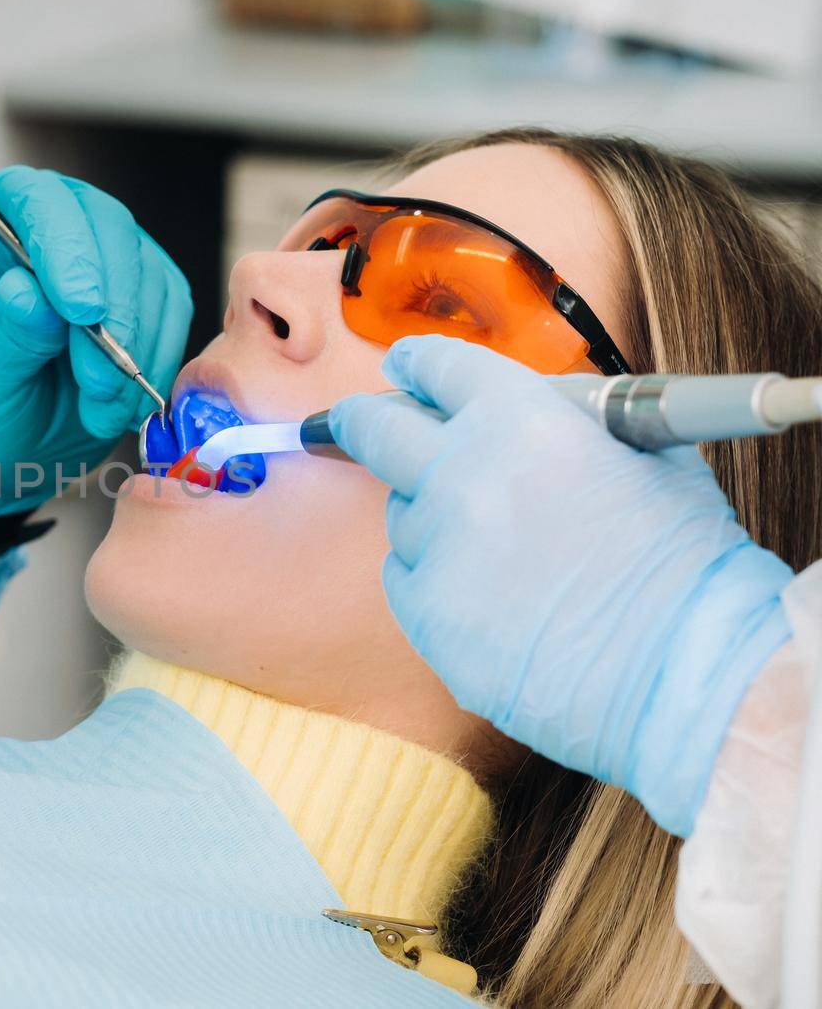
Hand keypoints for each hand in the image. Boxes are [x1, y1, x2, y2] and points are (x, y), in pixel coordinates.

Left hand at [0, 166, 191, 514]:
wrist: (4, 448)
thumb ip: (3, 334)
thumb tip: (28, 294)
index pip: (33, 198)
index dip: (65, 244)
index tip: (82, 311)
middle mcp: (47, 224)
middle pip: (106, 225)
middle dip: (112, 308)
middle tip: (98, 380)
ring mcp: (101, 253)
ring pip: (146, 269)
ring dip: (135, 346)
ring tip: (101, 408)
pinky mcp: (143, 290)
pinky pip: (171, 308)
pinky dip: (157, 358)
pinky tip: (125, 402)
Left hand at [329, 336, 792, 836]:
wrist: (685, 673)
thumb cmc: (684, 564)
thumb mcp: (647, 455)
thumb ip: (573, 424)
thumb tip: (535, 411)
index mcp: (521, 419)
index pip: (440, 367)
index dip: (419, 365)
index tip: (407, 369)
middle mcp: (463, 472)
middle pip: (377, 428)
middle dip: (363, 419)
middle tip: (354, 421)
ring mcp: (436, 545)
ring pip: (403, 512)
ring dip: (433, 516)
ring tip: (504, 551)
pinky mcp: (425, 612)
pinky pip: (405, 575)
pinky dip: (434, 576)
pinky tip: (490, 595)